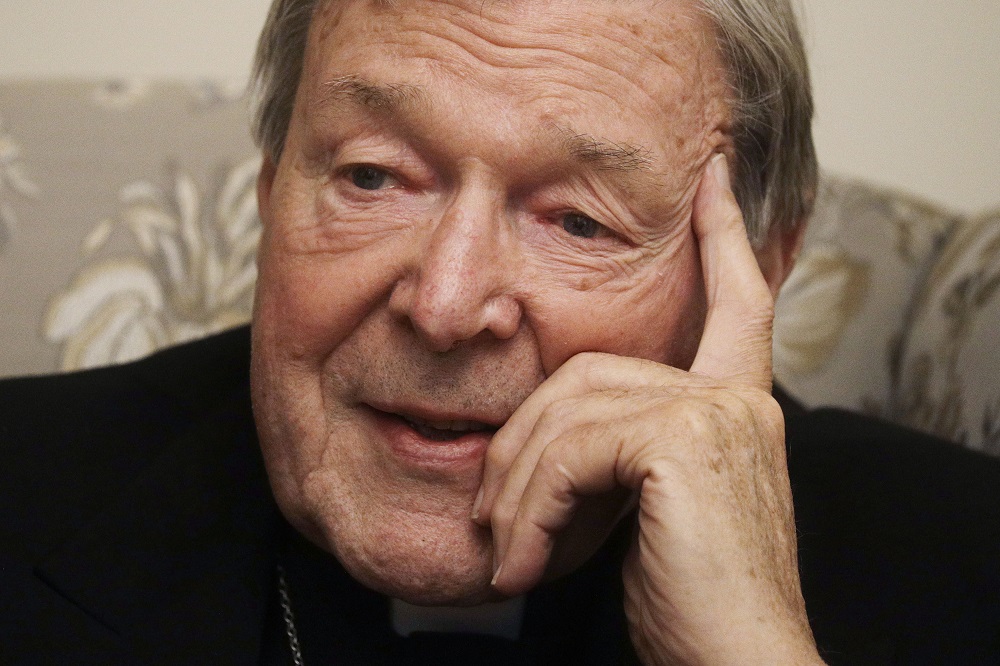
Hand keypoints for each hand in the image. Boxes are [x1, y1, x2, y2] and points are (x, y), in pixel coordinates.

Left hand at [473, 155, 823, 664]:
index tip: (716, 179)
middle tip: (493, 515)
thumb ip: (619, 453)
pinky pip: (570, 453)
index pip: (739, 301)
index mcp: (737, 404)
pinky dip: (531, 511)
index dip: (726, 237)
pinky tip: (525, 562)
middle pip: (589, 375)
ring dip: (517, 489)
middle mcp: (736, 396)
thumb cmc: (693, 602)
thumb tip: (536, 444)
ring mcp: (716, 413)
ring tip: (508, 553)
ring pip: (569, 412)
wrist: (738, 664)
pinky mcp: (684, 440)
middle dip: (524, 443)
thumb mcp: (652, 511)